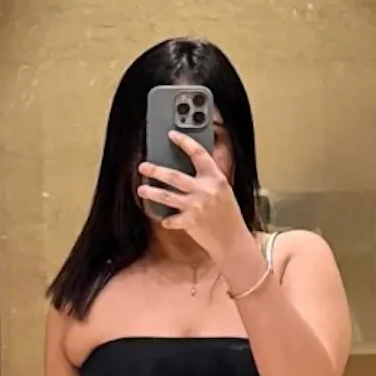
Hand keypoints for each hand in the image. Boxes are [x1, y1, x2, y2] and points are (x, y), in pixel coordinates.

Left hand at [139, 132, 249, 262]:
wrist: (233, 240)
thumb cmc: (228, 215)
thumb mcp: (223, 190)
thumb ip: (208, 178)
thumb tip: (188, 165)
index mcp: (216, 178)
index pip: (198, 153)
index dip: (184, 142)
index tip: (172, 135)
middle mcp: (205, 190)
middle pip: (174, 176)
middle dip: (156, 170)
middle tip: (143, 166)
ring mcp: (197, 206)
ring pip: (167, 196)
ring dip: (152, 192)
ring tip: (141, 189)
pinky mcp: (191, 222)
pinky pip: (171, 219)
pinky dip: (166, 220)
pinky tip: (163, 219)